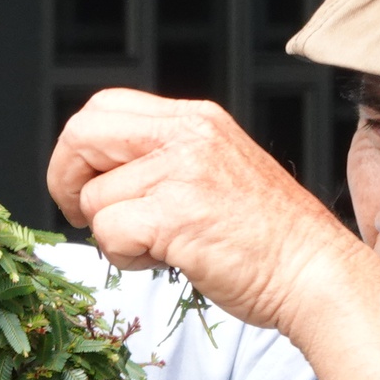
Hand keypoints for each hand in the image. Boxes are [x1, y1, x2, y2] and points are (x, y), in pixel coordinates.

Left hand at [46, 89, 361, 333]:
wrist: (314, 272)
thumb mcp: (217, 169)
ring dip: (112, 234)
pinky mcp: (175, 215)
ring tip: (159, 246)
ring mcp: (181, 173)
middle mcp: (188, 136)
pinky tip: (164, 259)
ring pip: (94, 199)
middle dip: (65, 179)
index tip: (84, 184)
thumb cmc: (268, 236)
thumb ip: (165, 158)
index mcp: (196, 120)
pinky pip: (109, 232)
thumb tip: (100, 171)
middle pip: (82, 134)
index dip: (79, 148)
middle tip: (81, 214)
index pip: (104, 107)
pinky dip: (124, 257)